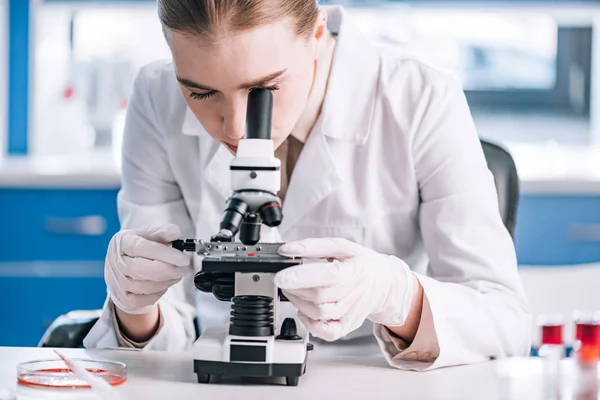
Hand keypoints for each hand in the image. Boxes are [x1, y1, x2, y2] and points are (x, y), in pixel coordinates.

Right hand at [105, 224, 190, 314]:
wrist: (122, 267)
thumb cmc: (138, 249)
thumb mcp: (148, 235)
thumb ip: (162, 233)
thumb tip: (175, 234)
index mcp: (122, 242)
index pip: (141, 248)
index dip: (165, 254)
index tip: (183, 258)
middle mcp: (116, 262)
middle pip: (140, 269)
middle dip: (167, 270)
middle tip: (183, 268)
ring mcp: (117, 281)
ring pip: (143, 286)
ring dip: (165, 281)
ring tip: (176, 274)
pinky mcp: (123, 298)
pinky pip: (142, 300)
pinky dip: (157, 293)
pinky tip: (164, 284)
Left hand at [274, 238, 414, 340]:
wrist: (384, 283)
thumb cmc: (361, 262)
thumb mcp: (340, 246)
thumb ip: (312, 246)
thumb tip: (287, 249)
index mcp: (353, 270)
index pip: (327, 275)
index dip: (302, 277)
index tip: (281, 276)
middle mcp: (354, 293)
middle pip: (319, 296)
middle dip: (294, 288)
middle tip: (285, 279)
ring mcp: (351, 312)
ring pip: (320, 314)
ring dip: (298, 303)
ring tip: (294, 292)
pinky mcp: (348, 325)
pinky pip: (328, 333)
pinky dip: (311, 325)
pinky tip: (304, 312)